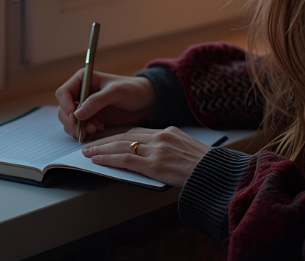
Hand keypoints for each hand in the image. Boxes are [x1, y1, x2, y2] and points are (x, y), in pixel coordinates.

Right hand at [55, 70, 155, 139]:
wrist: (146, 102)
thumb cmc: (133, 90)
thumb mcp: (116, 92)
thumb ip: (97, 101)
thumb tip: (77, 114)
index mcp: (83, 80)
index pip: (63, 93)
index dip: (65, 106)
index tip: (74, 117)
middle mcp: (80, 93)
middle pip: (63, 110)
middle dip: (72, 121)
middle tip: (87, 129)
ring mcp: (84, 107)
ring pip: (69, 121)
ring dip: (79, 128)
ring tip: (96, 128)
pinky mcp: (90, 119)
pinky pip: (79, 128)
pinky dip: (85, 132)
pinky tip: (99, 129)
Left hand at [80, 126, 210, 186]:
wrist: (216, 174)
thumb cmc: (206, 167)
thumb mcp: (187, 150)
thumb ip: (171, 150)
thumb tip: (156, 158)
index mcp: (169, 131)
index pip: (138, 132)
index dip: (120, 136)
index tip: (108, 139)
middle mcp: (161, 137)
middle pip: (126, 136)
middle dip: (106, 140)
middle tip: (90, 144)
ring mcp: (157, 150)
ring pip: (122, 146)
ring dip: (102, 149)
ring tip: (88, 152)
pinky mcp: (154, 164)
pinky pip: (125, 159)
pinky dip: (109, 159)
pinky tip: (97, 160)